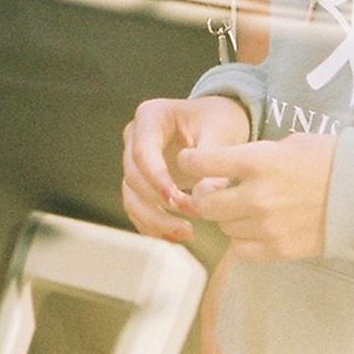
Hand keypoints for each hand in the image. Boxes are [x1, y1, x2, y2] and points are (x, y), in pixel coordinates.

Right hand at [121, 95, 252, 241]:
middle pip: (133, 176)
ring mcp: (134, 160)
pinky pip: (138, 208)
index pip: (143, 152)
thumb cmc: (219, 121)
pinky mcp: (141, 181)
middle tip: (193, 216)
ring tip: (187, 233)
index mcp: (151, 116)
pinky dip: (153, 226)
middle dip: (160, 203)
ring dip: (154, 220)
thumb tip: (203, 196)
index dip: (157, 179)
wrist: (218, 123)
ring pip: (131, 196)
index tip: (178, 201)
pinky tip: (176, 238)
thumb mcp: (222, 132)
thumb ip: (213, 161)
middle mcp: (135, 136)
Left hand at [174, 132, 336, 261]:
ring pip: (223, 226)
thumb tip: (226, 169)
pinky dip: (243, 240)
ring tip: (245, 208)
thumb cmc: (328, 161)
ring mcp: (267, 226)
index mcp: (258, 161)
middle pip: (205, 203)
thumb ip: (252, 157)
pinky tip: (256, 228)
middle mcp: (257, 196)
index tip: (190, 161)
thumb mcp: (286, 144)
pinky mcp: (278, 250)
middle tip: (215, 190)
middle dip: (205, 195)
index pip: (202, 164)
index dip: (190, 161)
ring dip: (227, 217)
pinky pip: (241, 249)